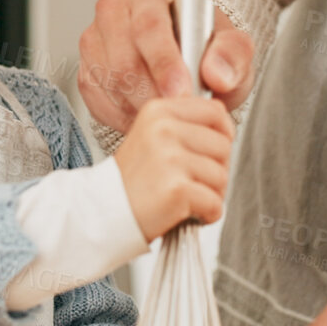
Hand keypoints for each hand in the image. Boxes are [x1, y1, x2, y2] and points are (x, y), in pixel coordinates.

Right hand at [79, 0, 255, 132]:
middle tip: (177, 112)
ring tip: (168, 112)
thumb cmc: (206, 54)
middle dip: (151, 92)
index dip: (163, 61)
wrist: (189, 70)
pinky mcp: (86, 69)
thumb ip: (233, 56)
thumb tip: (217, 74)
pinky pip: (97, 98)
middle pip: (122, 57)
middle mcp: (115, 10)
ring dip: (139, 106)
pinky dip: (123, 114)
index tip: (180, 90)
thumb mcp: (234, 50)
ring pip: (109, 81)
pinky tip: (146, 113)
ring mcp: (95, 39)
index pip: (149, 25)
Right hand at [112, 96, 233, 240]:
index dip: (222, 135)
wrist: (103, 213)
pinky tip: (187, 212)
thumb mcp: (152, 137)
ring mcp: (169, 158)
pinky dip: (207, 214)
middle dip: (216, 169)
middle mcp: (163, 129)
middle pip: (223, 145)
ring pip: (221, 176)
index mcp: (158, 111)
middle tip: (192, 181)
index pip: (215, 111)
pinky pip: (215, 203)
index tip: (210, 152)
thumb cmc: (132, 182)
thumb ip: (184, 125)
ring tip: (186, 198)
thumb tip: (222, 120)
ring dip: (211, 194)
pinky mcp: (176, 189)